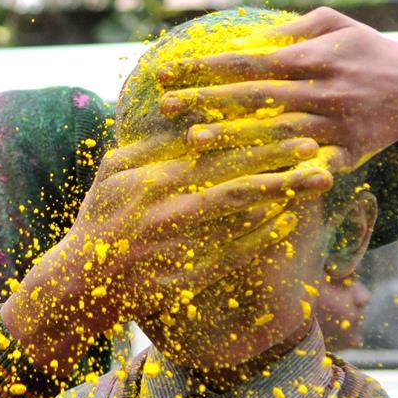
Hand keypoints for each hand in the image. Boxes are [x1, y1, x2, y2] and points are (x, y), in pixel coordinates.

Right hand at [0, 134, 331, 370]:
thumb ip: (150, 145)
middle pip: (229, 177)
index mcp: (141, 178)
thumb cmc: (100, 221)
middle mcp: (156, 210)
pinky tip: (288, 222)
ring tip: (316, 181)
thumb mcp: (112, 174)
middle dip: (278, 161)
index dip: (250, 136)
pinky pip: (228, 255)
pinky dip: (259, 238)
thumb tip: (190, 113)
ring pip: (235, 214)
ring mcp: (169, 247)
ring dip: (278, 196)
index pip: (206, 149)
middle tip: (318, 147)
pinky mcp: (178, 279)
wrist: (79, 285)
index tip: (286, 122)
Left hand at [157, 7, 397, 170]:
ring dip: (233, 138)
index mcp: (313, 57)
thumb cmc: (363, 52)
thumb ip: (288, 30)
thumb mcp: (334, 25)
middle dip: (207, 100)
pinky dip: (283, 173)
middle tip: (165, 105)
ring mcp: (333, 125)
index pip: (249, 62)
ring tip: (192, 141)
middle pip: (255, 97)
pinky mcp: (345, 156)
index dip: (207, 67)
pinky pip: (309, 167)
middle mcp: (321, 90)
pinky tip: (248, 181)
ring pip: (275, 133)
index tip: (169, 70)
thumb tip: (242, 38)